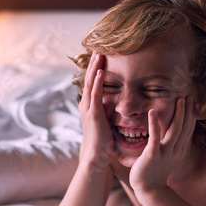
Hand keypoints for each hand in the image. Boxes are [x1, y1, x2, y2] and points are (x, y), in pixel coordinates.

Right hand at [78, 52, 113, 168]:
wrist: (95, 156)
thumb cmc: (103, 141)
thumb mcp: (106, 122)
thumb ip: (109, 110)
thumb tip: (119, 102)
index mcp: (90, 105)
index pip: (93, 82)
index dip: (96, 69)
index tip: (102, 56)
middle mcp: (87, 104)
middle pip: (90, 79)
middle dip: (94, 64)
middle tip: (99, 48)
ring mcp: (88, 108)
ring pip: (91, 83)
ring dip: (94, 68)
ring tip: (98, 54)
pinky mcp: (93, 114)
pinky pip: (95, 95)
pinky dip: (97, 83)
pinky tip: (100, 72)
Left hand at [129, 96, 196, 192]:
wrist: (148, 189)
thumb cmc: (156, 170)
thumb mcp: (169, 155)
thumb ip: (173, 143)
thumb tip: (175, 130)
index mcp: (180, 150)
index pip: (189, 129)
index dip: (192, 115)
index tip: (193, 101)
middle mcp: (176, 150)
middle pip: (185, 128)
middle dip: (188, 111)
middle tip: (189, 96)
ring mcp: (165, 153)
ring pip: (175, 131)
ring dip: (178, 115)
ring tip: (180, 100)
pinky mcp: (152, 155)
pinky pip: (154, 138)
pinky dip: (154, 124)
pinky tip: (151, 111)